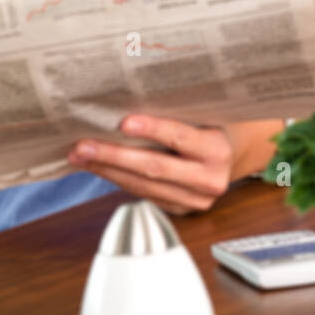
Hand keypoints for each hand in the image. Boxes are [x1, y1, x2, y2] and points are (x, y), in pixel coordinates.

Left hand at [67, 114, 233, 215]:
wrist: (233, 156)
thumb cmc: (213, 126)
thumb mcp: (205, 115)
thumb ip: (177, 114)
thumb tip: (126, 104)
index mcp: (217, 150)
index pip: (180, 137)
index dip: (152, 129)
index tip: (123, 122)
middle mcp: (209, 180)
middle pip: (155, 168)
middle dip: (114, 156)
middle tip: (84, 146)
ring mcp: (194, 200)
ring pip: (144, 186)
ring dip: (107, 170)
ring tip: (81, 156)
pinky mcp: (180, 210)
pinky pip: (144, 194)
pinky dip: (118, 180)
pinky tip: (99, 167)